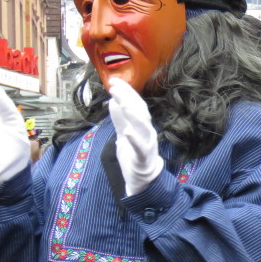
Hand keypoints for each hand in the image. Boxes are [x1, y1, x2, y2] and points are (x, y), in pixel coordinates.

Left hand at [108, 77, 163, 195]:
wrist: (144, 179)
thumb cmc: (134, 154)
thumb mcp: (124, 133)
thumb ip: (120, 119)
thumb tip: (113, 101)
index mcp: (142, 125)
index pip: (136, 104)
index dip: (127, 92)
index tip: (114, 81)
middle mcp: (147, 132)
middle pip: (141, 112)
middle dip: (128, 98)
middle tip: (115, 88)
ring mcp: (147, 144)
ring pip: (143, 127)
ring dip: (133, 115)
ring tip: (123, 104)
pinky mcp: (143, 158)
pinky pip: (140, 148)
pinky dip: (135, 140)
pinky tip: (127, 132)